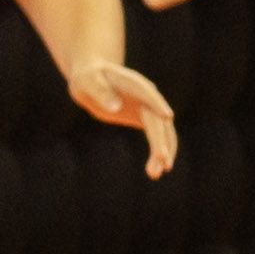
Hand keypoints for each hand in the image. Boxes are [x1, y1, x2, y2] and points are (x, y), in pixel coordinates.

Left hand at [66, 57, 180, 178]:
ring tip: (156, 174)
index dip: (157, 103)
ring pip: (162, 131)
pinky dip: (159, 152)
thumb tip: (115, 107)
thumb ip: (100, 92)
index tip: (167, 116)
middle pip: (157, 118)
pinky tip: (156, 171)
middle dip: (160, 140)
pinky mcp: (146, 118)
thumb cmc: (88, 79)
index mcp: (132, 82)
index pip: (147, 92)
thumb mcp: (87, 82)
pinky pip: (158, 136)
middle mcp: (147, 95)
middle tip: (163, 162)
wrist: (93, 80)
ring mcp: (149, 107)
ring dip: (163, 151)